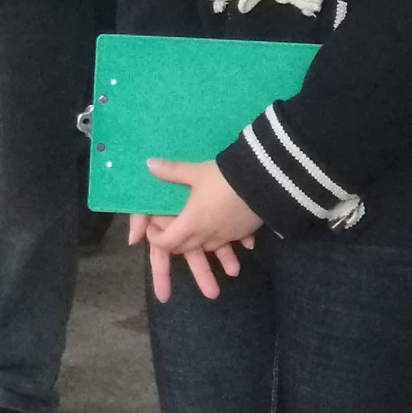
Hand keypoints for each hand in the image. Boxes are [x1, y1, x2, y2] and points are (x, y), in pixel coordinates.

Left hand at [130, 157, 261, 301]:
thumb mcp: (195, 172)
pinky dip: (224, 240)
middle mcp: (207, 235)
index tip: (153, 226)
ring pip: (207, 247)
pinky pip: (229, 241)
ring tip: (196, 231)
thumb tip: (148, 164)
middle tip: (170, 229)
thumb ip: (172, 171)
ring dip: (198, 243)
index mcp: (191, 223)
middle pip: (184, 248)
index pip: (166, 242)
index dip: (155, 237)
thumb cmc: (223, 178)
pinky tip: (227, 230)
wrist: (263, 181)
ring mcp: (226, 236)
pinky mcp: (242, 232)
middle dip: (174, 242)